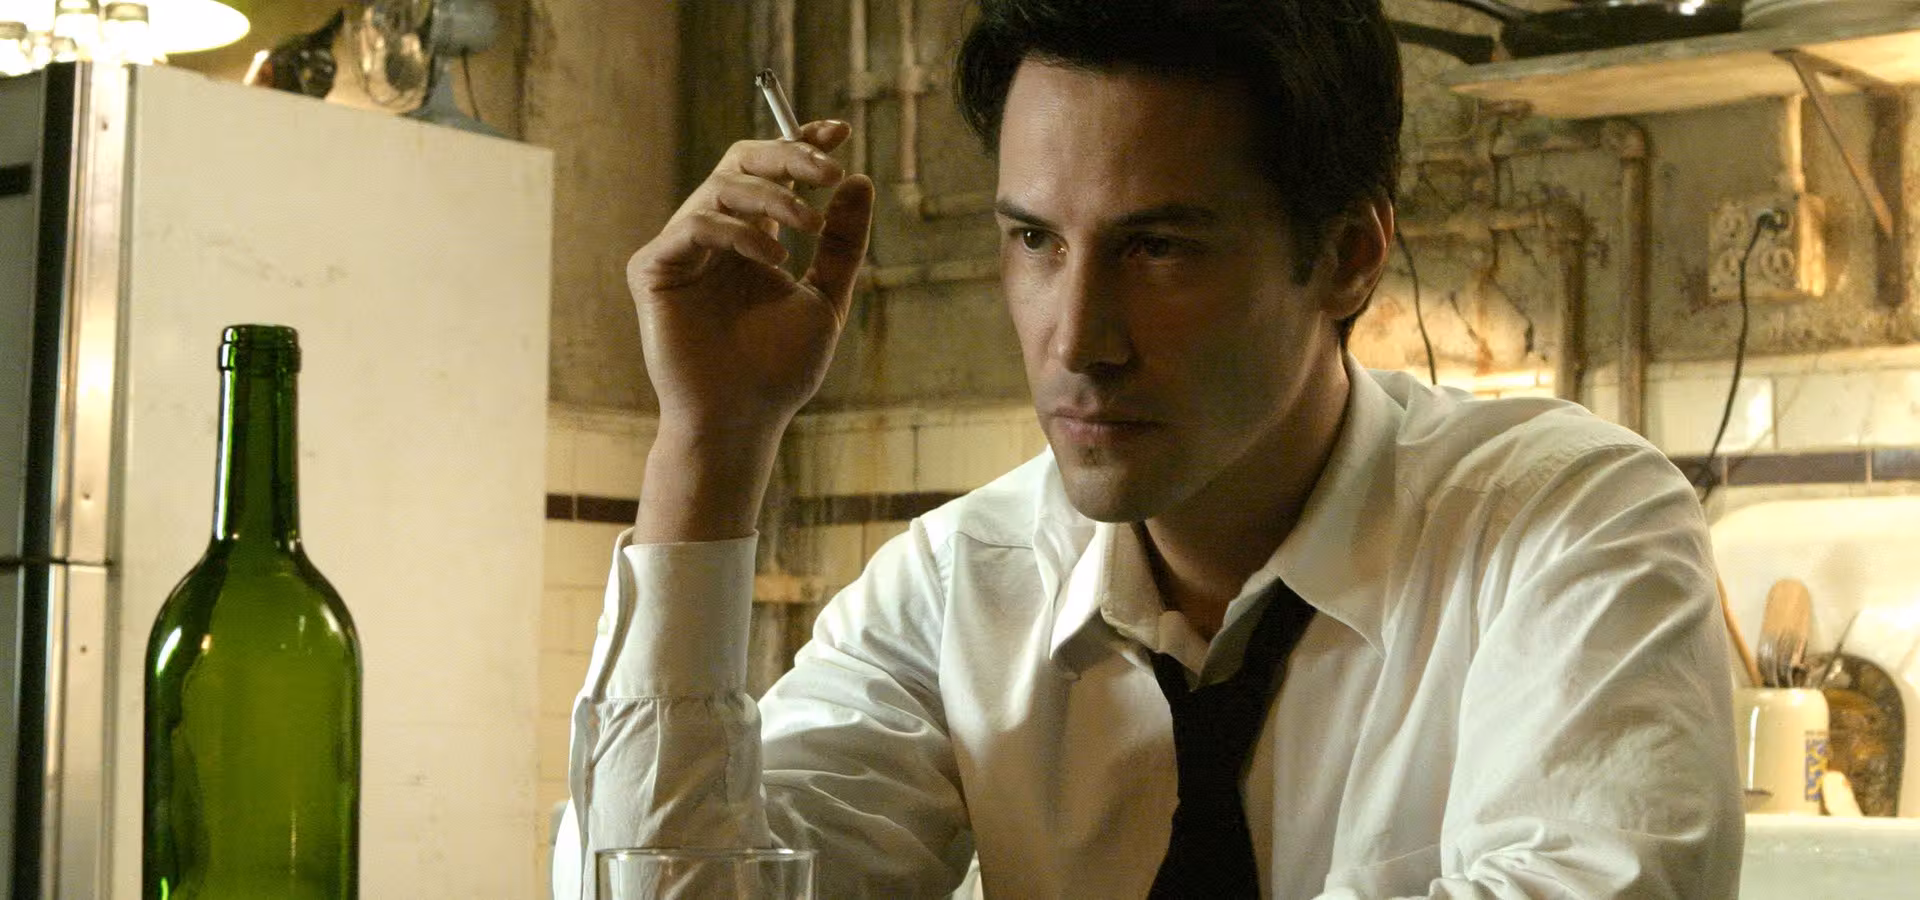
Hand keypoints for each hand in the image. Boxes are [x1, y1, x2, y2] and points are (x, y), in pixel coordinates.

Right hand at [627, 120, 875, 442]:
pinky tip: (773, 259)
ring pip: (719, 188)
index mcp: (751, 239)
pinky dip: (737, 233)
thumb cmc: (779, 369)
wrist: (742, 419)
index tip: (840, 132)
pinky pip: (693, 226)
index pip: (771, 173)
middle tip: (828, 169)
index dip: (801, 144)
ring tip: (808, 226)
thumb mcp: (827, 297)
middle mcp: (713, 237)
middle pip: (739, 163)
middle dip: (787, 156)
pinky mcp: (652, 270)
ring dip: (771, 196)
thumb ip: (841, 242)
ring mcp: (680, 251)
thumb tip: (859, 181)